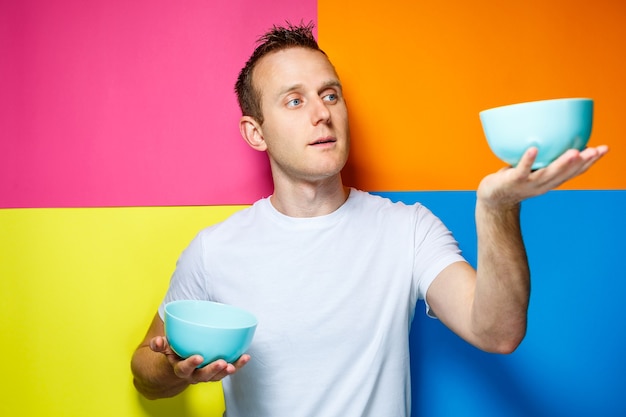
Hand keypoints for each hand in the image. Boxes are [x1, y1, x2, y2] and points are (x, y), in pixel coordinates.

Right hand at [149, 336, 250, 383]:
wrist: (179, 365)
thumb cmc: (174, 352)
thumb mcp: (165, 348)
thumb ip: (160, 345)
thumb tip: (157, 341)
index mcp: (180, 368)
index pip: (183, 369)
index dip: (190, 364)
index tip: (198, 357)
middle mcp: (193, 375)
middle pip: (203, 376)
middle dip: (213, 370)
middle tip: (222, 363)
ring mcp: (206, 374)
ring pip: (217, 376)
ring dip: (227, 371)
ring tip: (234, 364)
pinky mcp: (217, 372)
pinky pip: (227, 370)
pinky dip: (237, 365)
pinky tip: (245, 357)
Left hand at [477, 145, 608, 208]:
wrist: (493, 199)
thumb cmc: (514, 179)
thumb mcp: (533, 169)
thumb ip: (544, 157)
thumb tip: (557, 132)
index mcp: (551, 181)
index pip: (574, 172)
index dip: (590, 162)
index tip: (604, 149)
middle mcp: (543, 184)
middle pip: (566, 174)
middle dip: (582, 162)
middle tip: (595, 150)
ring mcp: (529, 183)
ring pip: (548, 173)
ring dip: (562, 163)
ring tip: (575, 152)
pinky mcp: (513, 180)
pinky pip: (522, 169)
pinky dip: (528, 159)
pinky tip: (533, 149)